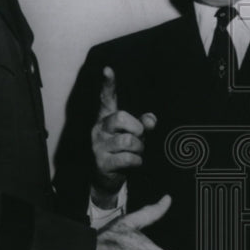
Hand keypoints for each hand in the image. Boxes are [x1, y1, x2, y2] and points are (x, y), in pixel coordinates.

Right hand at [91, 66, 156, 198]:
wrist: (108, 179)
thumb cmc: (122, 151)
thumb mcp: (134, 135)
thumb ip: (143, 124)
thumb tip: (151, 120)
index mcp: (106, 118)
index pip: (106, 98)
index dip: (108, 84)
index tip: (108, 70)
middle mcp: (99, 129)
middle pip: (120, 117)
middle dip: (137, 127)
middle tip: (140, 136)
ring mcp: (98, 146)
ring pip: (126, 140)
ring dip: (139, 147)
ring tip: (138, 152)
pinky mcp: (102, 162)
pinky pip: (127, 158)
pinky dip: (137, 161)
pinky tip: (135, 163)